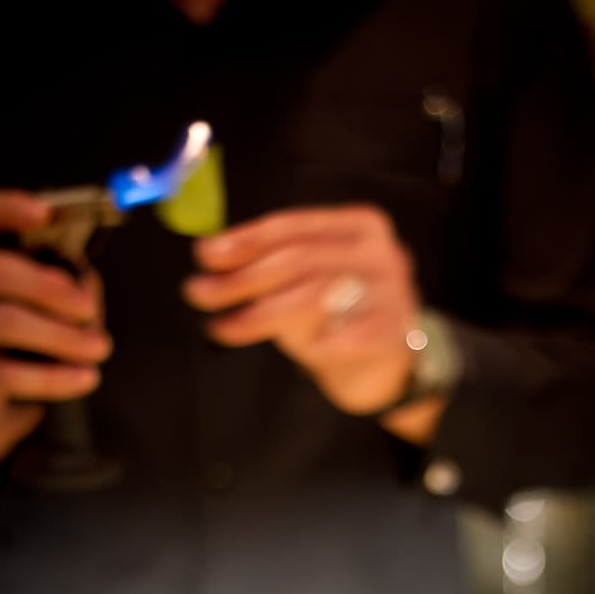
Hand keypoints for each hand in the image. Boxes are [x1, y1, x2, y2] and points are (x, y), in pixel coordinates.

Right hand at [0, 190, 112, 459]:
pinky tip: (84, 379)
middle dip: (50, 286)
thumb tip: (85, 288)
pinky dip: (55, 377)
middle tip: (89, 307)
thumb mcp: (10, 350)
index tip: (43, 212)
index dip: (3, 210)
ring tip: (98, 348)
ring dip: (62, 334)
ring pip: (7, 321)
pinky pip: (11, 375)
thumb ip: (32, 307)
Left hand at [182, 204, 441, 422]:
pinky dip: (316, 344)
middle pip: (299, 259)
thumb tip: (209, 253)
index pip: (293, 227)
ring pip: (316, 295)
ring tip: (221, 327)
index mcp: (356, 226)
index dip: (245, 240)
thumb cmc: (339, 319)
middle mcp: (378, 252)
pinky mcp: (396, 331)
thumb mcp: (303, 285)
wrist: (388, 367)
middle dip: (242, 278)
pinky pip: (345, 337)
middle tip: (198, 292)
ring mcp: (392, 291)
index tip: (204, 255)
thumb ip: (269, 267)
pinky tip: (292, 351)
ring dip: (260, 314)